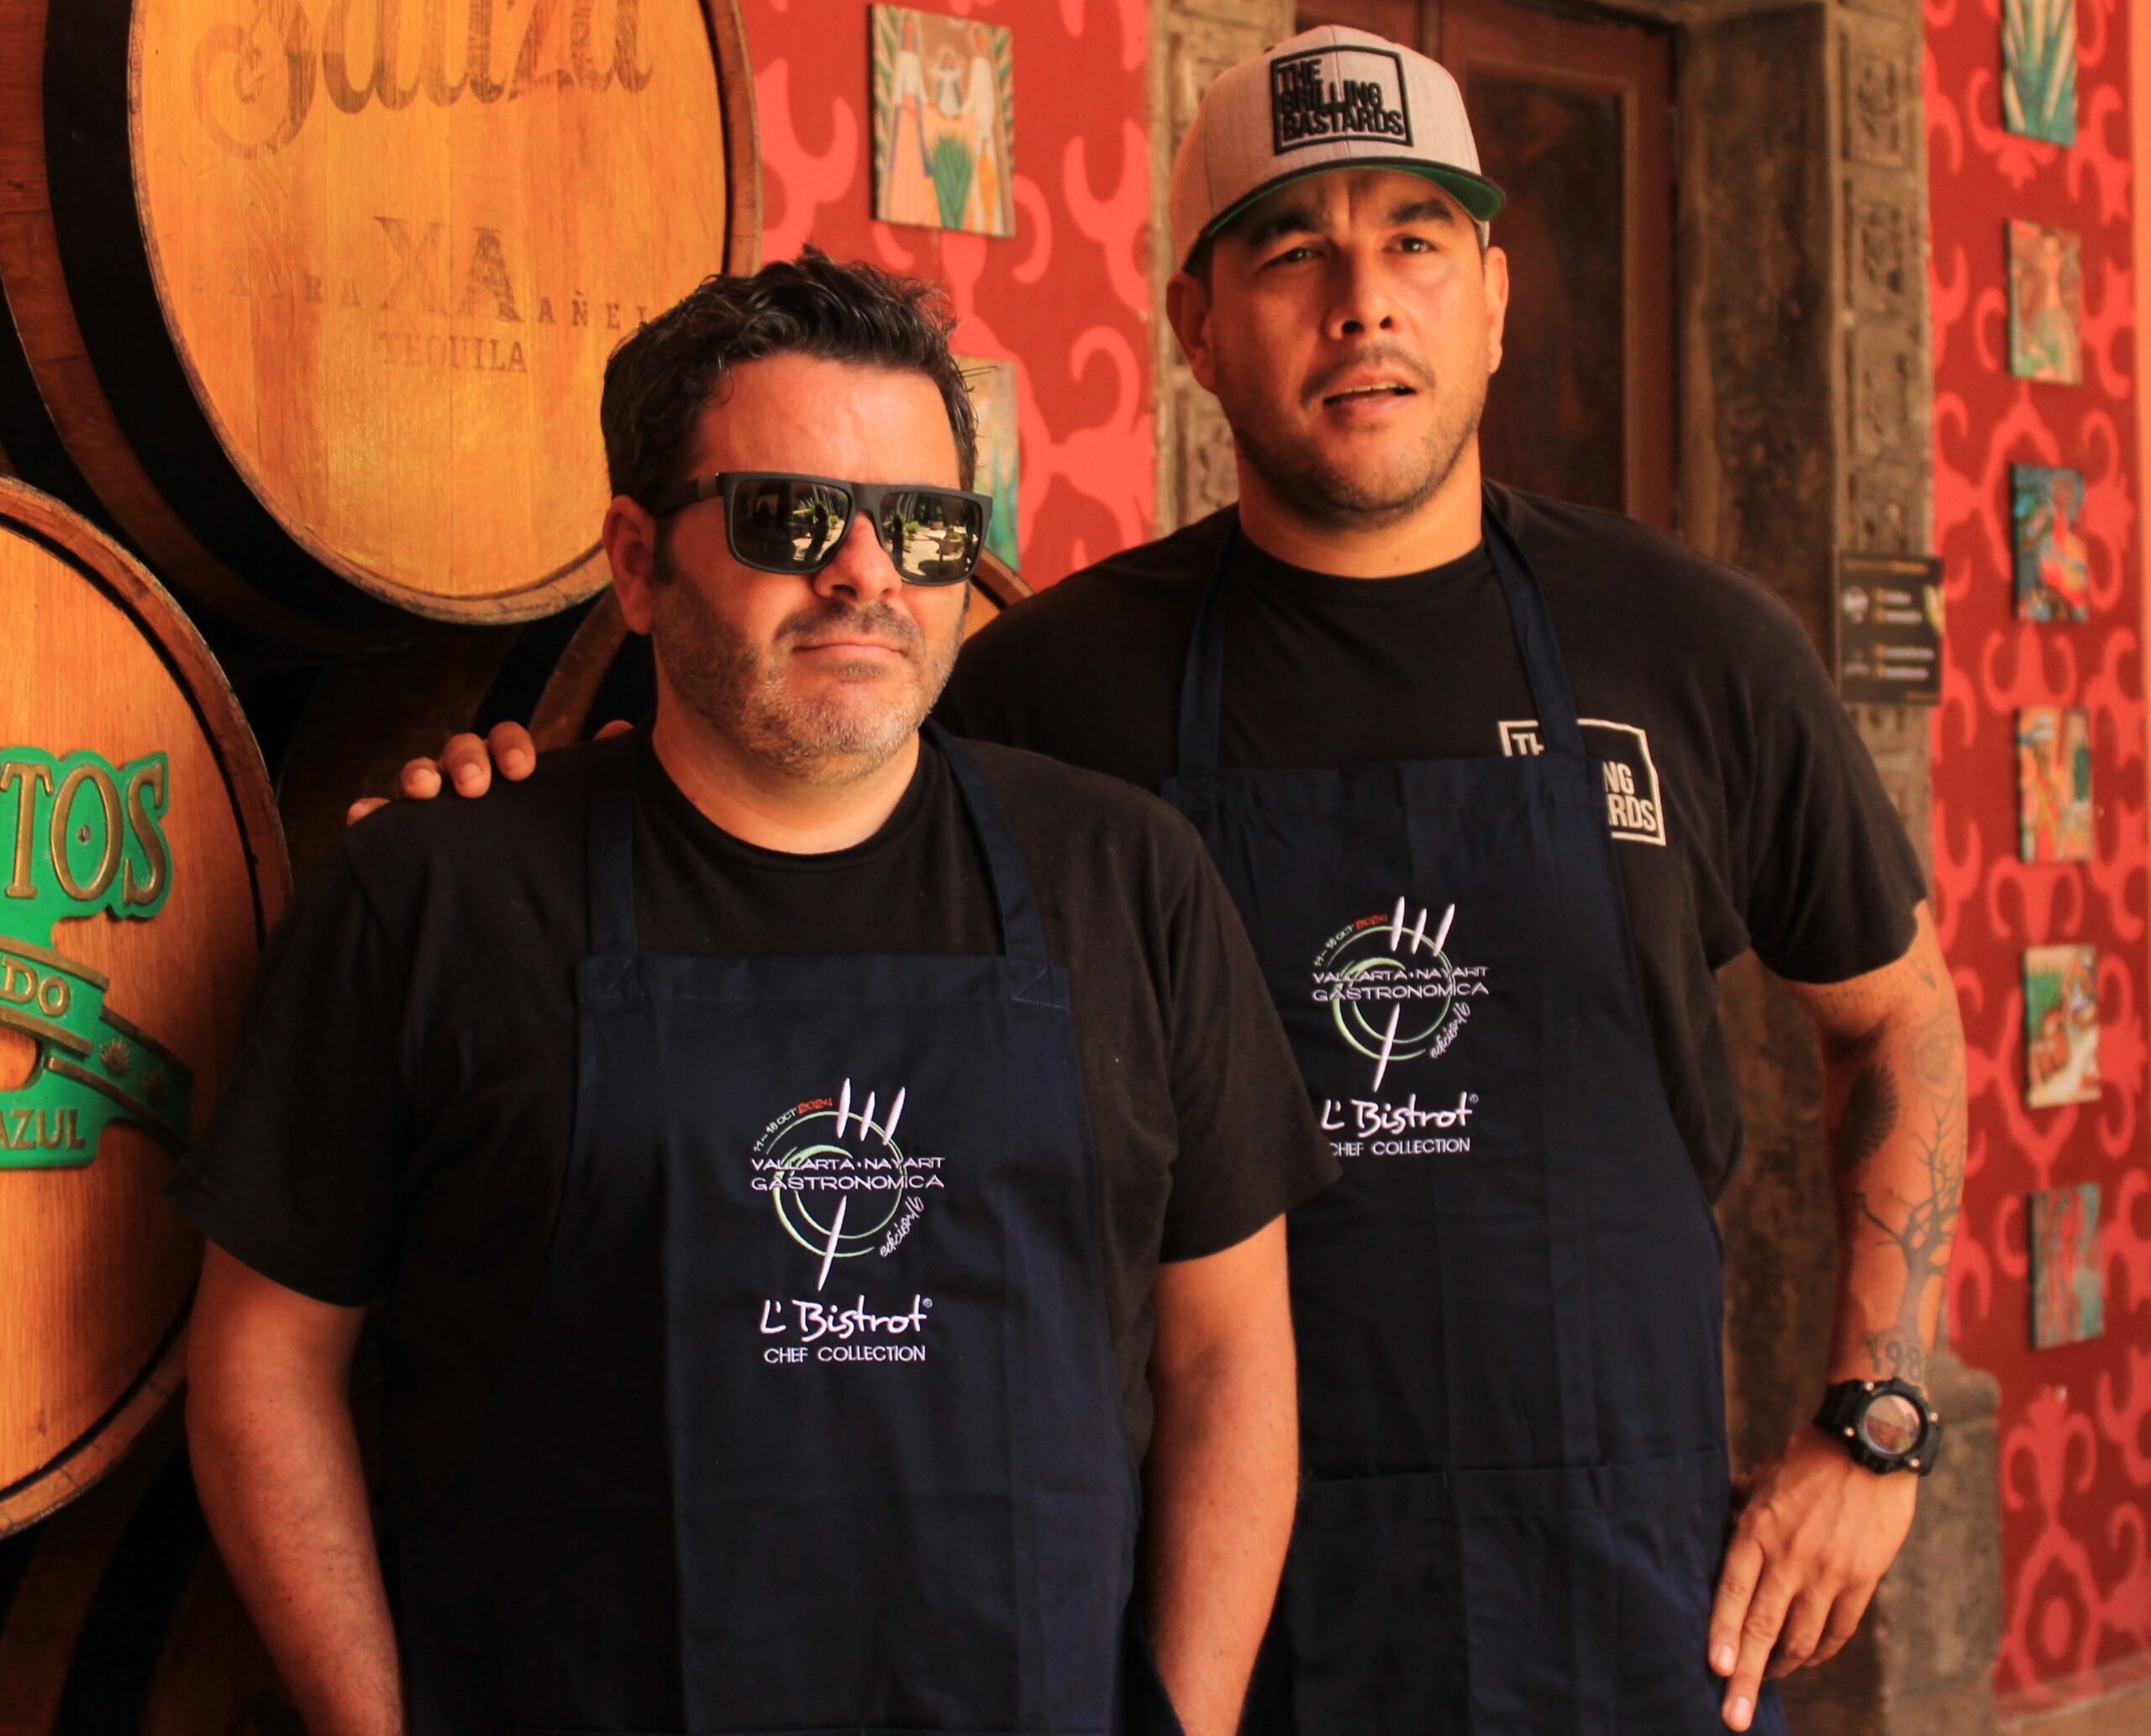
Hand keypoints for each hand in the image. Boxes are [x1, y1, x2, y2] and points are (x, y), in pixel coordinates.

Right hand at [343, 719, 629, 824]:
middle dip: (464, 759)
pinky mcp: (403, 836)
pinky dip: (368, 813)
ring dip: (418, 775)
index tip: (520, 770)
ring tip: (424, 790)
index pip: (506, 740)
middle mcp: (468, 780)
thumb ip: (594, 774)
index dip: (510, 746)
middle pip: (459, 751)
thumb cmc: (546, 846)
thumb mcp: (572, 811)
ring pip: (418, 776)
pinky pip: (379, 819)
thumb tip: (621, 729)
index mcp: (510, 769)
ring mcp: (433, 805)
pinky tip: (362, 817)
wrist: (521, 908)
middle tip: (475, 783)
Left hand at [1707, 1424, 1916, 1730]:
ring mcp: (1829, 1572)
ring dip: (1781, 1666)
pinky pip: (1839, 1629)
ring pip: (1802, 1637)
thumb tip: (1707, 1522)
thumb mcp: (1761, 1477)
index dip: (1722, 1632)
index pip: (1733, 1592)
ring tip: (1763, 1681)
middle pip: (1763, 1628)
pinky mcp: (1862, 1579)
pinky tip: (1806, 1660)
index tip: (1714, 1669)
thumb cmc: (1806, 1458)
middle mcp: (1791, 1557)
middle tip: (1732, 1717)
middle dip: (1745, 1677)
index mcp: (1758, 1530)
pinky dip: (1820, 1651)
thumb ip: (1736, 1507)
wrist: (1871, 1444)